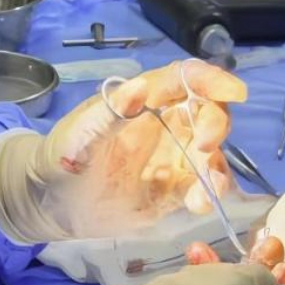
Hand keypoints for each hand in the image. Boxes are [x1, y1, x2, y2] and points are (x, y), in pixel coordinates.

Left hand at [0, 61, 246, 242]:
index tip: (236, 92)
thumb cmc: (60, 160)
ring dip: (216, 167)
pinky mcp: (173, 191)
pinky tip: (197, 205)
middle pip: (207, 112)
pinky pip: (202, 187)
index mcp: (143, 100)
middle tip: (204, 148)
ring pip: (211, 153)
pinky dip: (209, 194)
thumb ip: (107, 115)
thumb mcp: (76, 138)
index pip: (185, 79)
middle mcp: (165, 125)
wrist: (49, 205)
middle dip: (216, 125)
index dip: (213, 80)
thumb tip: (138, 88)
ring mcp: (172, 158)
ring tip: (205, 189)